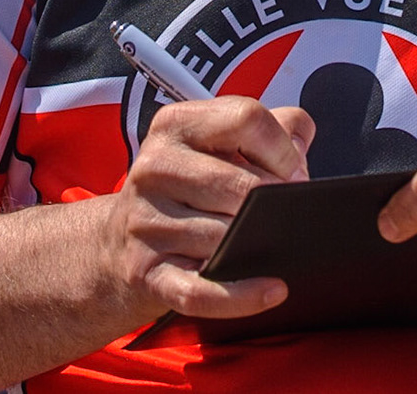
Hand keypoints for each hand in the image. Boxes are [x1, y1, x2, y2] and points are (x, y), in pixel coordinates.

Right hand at [101, 96, 313, 321]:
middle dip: (276, 202)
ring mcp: (146, 222)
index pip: (246, 119)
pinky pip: (201, 290)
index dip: (282, 148)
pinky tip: (272, 290)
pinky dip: (241, 296)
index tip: (295, 171)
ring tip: (267, 242)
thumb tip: (299, 143)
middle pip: (240, 184)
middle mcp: (155, 168)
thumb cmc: (185, 190)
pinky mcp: (145, 273)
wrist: (117, 246)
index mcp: (175, 125)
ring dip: (256, 244)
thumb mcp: (217, 145)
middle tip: (287, 213)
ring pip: (225, 236)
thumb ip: (269, 128)